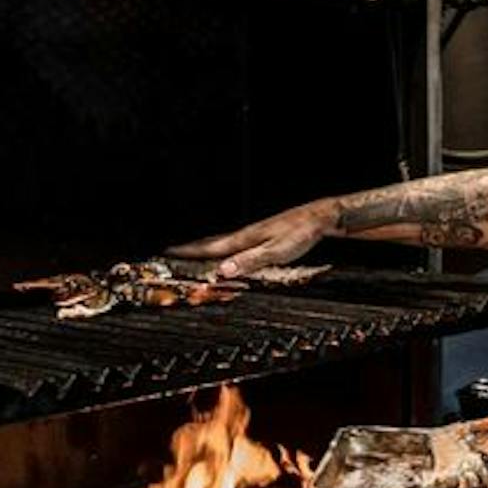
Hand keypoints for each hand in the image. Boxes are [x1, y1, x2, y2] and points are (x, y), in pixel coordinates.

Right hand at [167, 199, 336, 277]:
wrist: (319, 217)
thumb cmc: (301, 233)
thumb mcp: (276, 252)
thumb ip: (250, 262)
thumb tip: (223, 271)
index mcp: (244, 239)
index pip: (210, 248)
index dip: (188, 252)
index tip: (167, 252)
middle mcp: (246, 235)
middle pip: (211, 243)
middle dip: (190, 249)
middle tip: (171, 252)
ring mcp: (254, 234)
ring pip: (222, 242)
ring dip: (205, 248)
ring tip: (191, 251)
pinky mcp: (263, 236)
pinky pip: (235, 243)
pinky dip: (222, 248)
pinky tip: (226, 251)